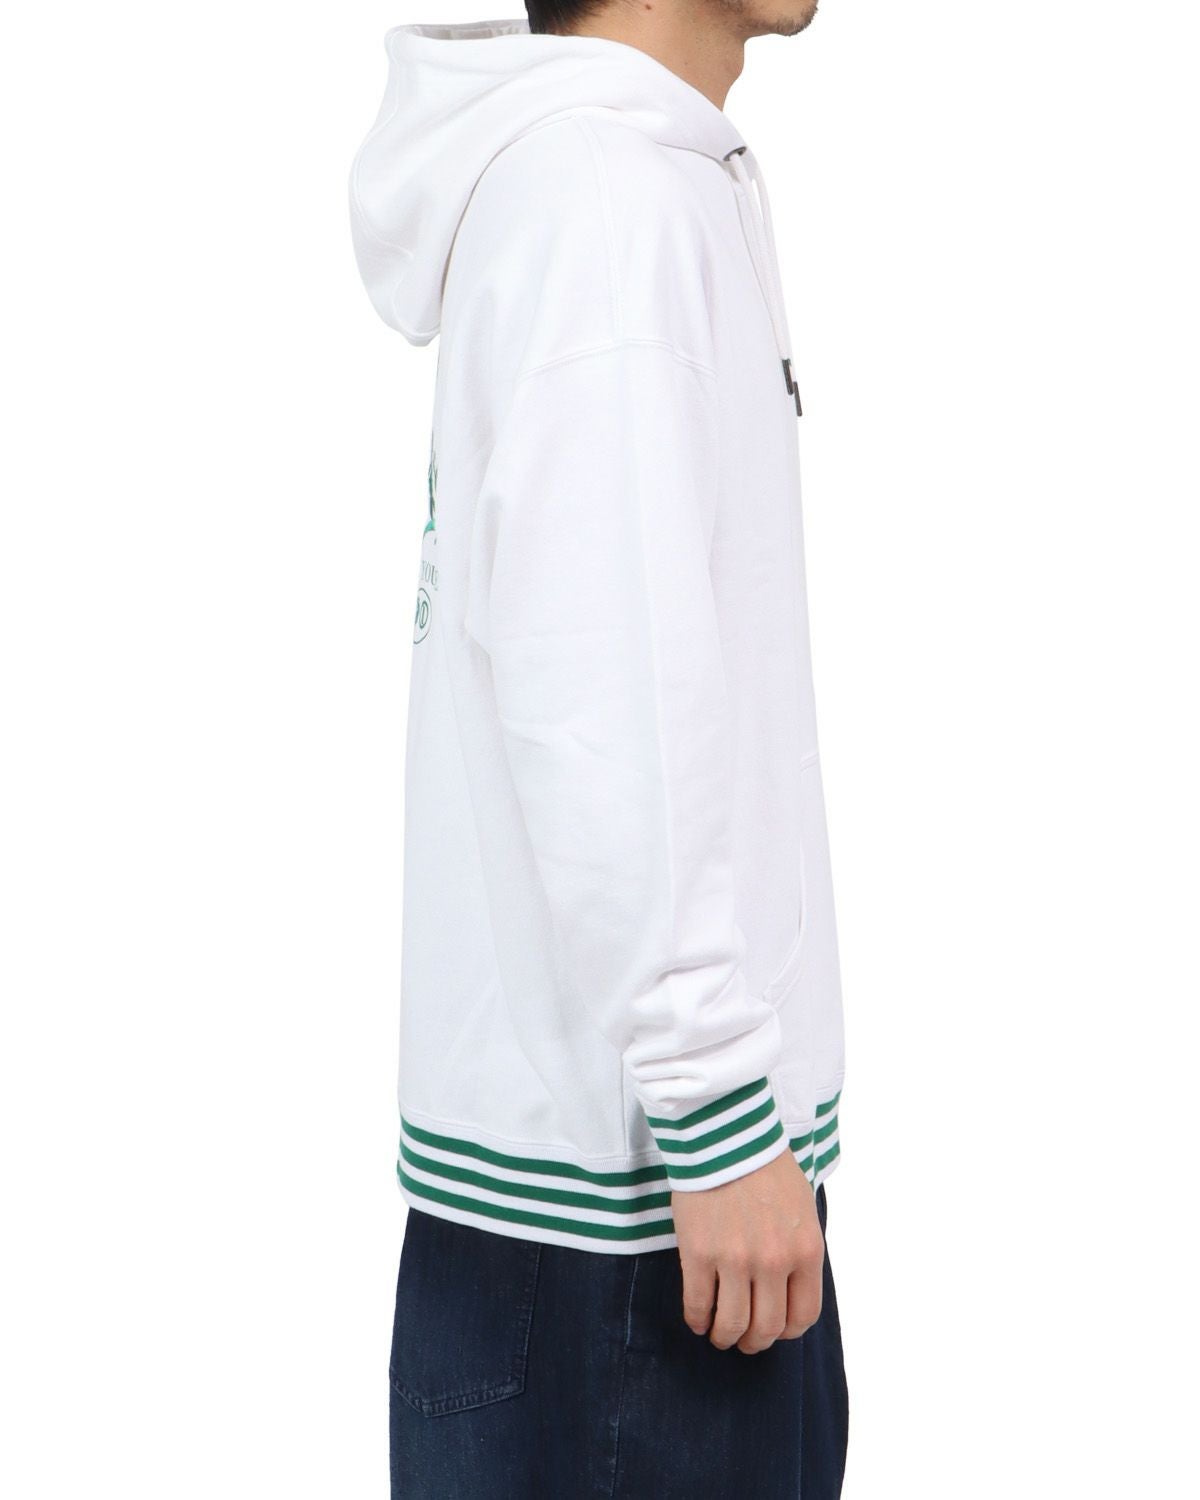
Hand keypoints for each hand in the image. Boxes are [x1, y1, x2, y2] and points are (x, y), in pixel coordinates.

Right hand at [671, 1148, 824, 1353]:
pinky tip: (697, 1319)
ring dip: (725, 1337)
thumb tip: (788, 1286)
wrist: (725, 1136)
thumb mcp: (802, 1210)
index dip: (786, 1331)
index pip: (803, 1316)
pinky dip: (697, 1320)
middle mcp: (774, 1263)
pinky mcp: (700, 1254)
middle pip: (767, 1327)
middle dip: (754, 1342)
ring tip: (719, 1334)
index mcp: (806, 1252)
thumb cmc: (765, 1167)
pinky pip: (698, 1305)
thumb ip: (798, 1250)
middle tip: (744, 1340)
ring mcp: (736, 1261)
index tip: (773, 1329)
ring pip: (733, 1325)